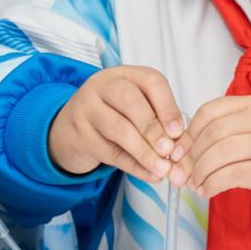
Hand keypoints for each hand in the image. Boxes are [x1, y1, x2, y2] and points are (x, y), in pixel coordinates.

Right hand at [47, 66, 186, 182]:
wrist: (70, 128)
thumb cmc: (113, 114)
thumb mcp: (135, 106)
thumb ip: (158, 119)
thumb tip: (180, 145)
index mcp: (124, 74)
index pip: (150, 81)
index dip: (168, 106)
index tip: (178, 131)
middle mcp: (103, 86)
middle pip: (130, 100)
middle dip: (153, 128)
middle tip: (169, 150)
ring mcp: (87, 109)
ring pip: (118, 128)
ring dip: (144, 152)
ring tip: (162, 168)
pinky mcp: (80, 135)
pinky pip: (110, 152)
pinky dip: (133, 166)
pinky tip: (150, 175)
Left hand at [175, 94, 250, 215]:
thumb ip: (222, 131)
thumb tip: (179, 149)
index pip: (210, 111)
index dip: (188, 133)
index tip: (177, 151)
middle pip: (213, 133)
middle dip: (191, 156)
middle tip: (181, 173)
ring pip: (221, 153)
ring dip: (200, 172)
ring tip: (194, 184)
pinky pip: (231, 175)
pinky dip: (212, 184)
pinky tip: (207, 191)